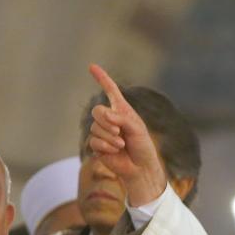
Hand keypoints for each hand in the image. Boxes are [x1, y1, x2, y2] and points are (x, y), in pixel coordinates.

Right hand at [87, 64, 166, 205]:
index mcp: (121, 111)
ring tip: (122, 145)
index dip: (102, 78)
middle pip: (96, 110)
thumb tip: (104, 115)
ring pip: (95, 127)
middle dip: (106, 120)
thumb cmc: (143, 147)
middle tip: (119, 131)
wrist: (140, 168)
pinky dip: (106, 146)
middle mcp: (110, 120)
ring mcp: (102, 133)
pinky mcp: (97, 146)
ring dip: (110, 137)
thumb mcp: (137, 128)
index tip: (92, 66)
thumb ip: (121, 118)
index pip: (110, 90)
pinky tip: (115, 151)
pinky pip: (94, 140)